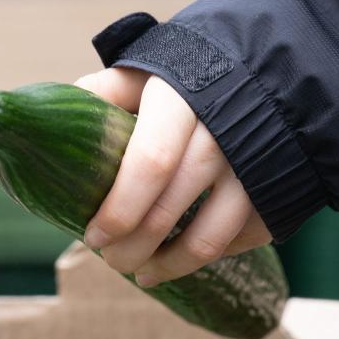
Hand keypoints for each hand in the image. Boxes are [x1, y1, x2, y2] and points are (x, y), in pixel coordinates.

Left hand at [75, 67, 271, 286]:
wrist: (281, 65)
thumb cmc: (198, 72)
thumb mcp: (152, 67)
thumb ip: (107, 90)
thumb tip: (58, 116)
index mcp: (182, 101)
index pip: (148, 164)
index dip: (118, 209)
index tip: (93, 237)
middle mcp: (223, 134)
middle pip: (169, 211)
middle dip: (132, 248)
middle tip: (111, 261)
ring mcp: (256, 167)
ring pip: (208, 239)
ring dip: (169, 265)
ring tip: (143, 273)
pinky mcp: (280, 190)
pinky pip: (241, 239)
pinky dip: (209, 256)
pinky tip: (184, 260)